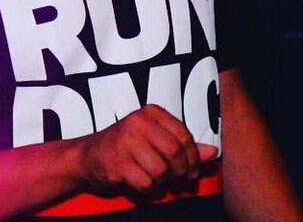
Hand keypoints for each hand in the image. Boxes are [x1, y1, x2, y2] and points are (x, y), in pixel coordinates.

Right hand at [79, 104, 217, 193]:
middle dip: (180, 171)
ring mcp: (126, 141)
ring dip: (162, 182)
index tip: (192, 171)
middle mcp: (138, 122)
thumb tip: (213, 153)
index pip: (184, 135)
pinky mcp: (117, 163)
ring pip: (161, 170)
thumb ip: (184, 146)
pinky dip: (148, 189)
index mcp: (151, 112)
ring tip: (154, 179)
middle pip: (175, 152)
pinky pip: (146, 183)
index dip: (193, 157)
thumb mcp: (156, 139)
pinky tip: (141, 183)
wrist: (89, 156)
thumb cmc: (128, 147)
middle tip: (177, 179)